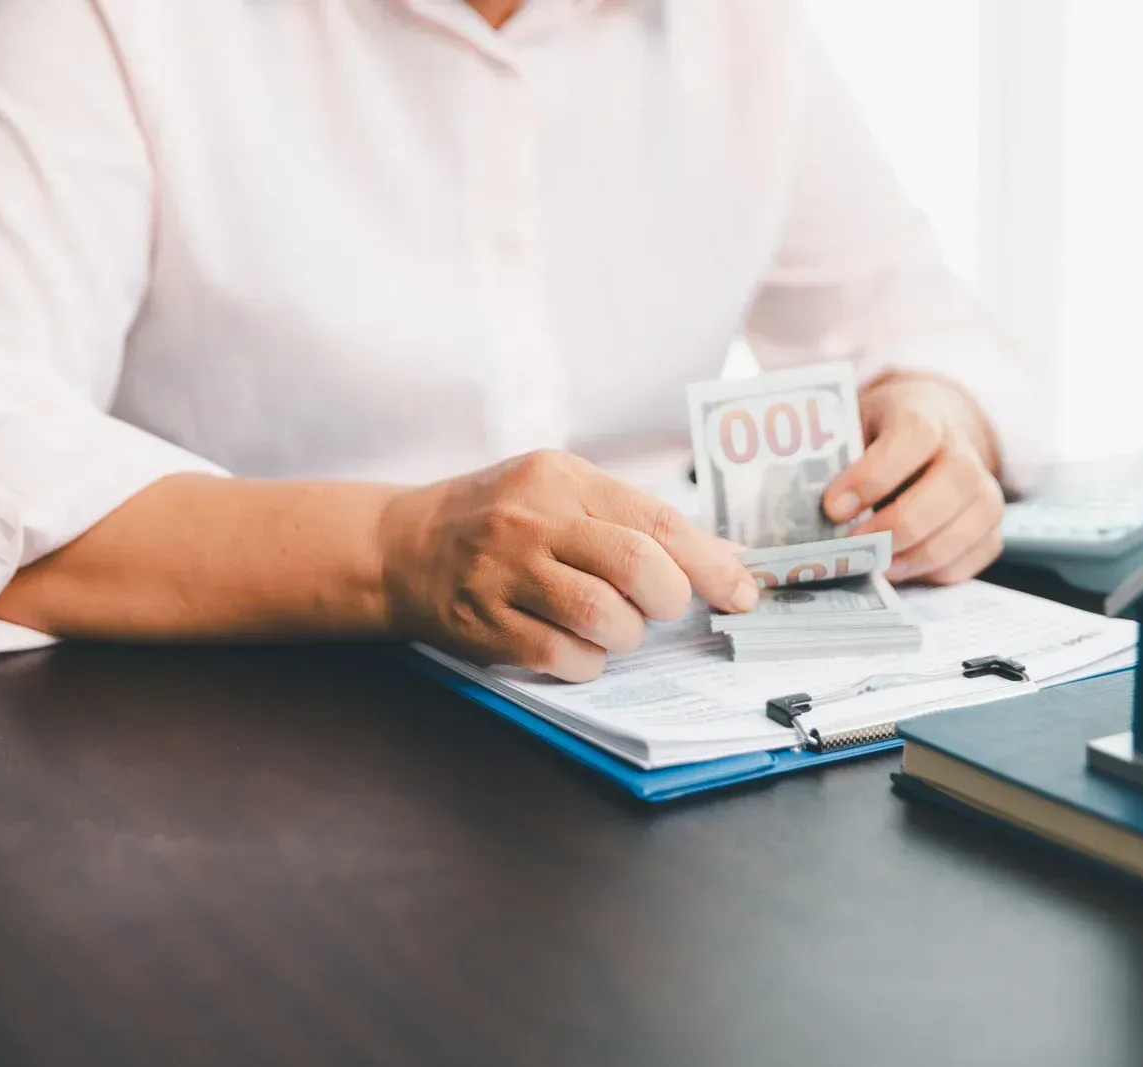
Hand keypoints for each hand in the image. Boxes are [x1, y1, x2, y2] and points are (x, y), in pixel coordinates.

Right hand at [378, 450, 757, 681]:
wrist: (401, 546)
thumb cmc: (502, 520)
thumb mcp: (562, 492)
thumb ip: (638, 521)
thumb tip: (728, 557)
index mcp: (562, 477)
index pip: (656, 521)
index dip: (711, 565)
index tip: (741, 594)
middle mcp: (532, 519)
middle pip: (635, 565)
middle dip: (667, 599)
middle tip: (659, 607)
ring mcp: (503, 572)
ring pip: (602, 616)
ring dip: (626, 633)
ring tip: (613, 625)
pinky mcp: (483, 623)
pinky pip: (562, 656)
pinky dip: (587, 661)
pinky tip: (576, 645)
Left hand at [822, 374, 1005, 584]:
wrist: (934, 436)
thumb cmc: (880, 438)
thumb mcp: (853, 427)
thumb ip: (833, 457)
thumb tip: (795, 506)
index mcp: (925, 415)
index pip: (914, 435)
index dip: (874, 474)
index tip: (833, 507)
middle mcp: (964, 452)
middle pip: (948, 487)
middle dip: (895, 525)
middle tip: (853, 546)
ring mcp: (985, 493)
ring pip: (961, 531)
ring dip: (911, 557)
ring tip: (872, 565)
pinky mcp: (990, 532)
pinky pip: (967, 563)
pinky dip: (929, 574)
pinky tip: (897, 568)